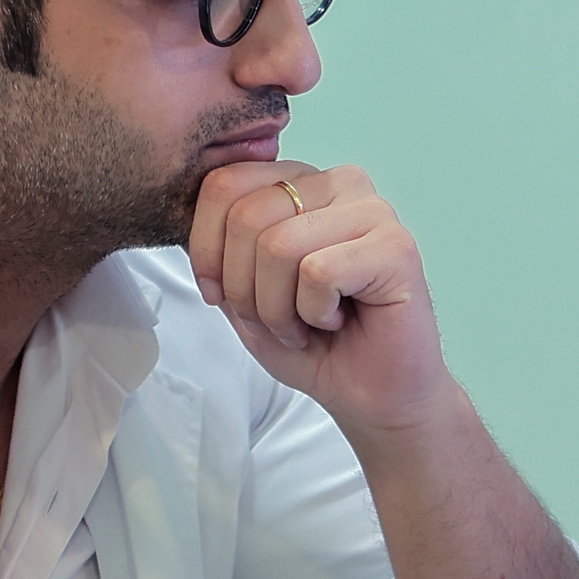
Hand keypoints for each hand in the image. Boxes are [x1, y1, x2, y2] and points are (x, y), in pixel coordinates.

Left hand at [187, 159, 450, 438]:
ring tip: (308, 324)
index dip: (205, 249)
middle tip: (277, 320)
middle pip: (247, 216)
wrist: (371, 396)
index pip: (224, 184)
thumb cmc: (313, 344)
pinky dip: (314, 312)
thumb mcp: (240, 292)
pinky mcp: (396, 247)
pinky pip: (318, 272)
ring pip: (279, 246)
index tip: (220, 294)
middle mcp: (340, 184)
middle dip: (243, 288)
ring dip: (278, 308)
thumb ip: (216, 249)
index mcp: (301, 182)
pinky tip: (337, 320)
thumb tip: (182, 216)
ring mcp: (373, 211)